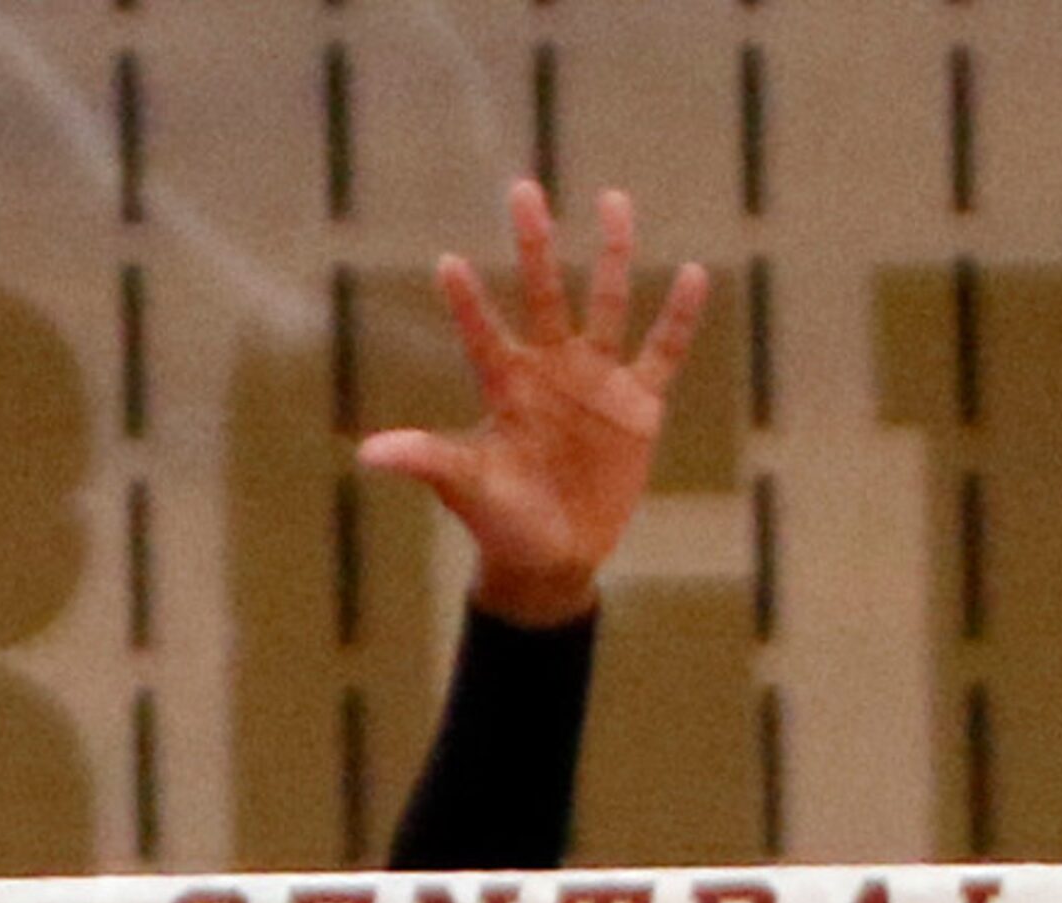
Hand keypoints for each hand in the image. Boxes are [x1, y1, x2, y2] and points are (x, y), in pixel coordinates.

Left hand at [360, 180, 707, 625]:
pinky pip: (664, 351)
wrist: (553, 554)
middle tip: (521, 189)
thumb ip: (425, 460)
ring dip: (612, 254)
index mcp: (505, 386)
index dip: (467, 303)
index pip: (481, 334)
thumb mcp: (464, 487)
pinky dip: (679, 317)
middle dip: (534, 244)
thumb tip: (366, 455)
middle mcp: (550, 368)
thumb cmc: (500, 519)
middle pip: (543, 293)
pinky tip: (695, 274)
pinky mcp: (639, 403)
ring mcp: (597, 380)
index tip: (446, 263)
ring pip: (607, 303)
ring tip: (611, 199)